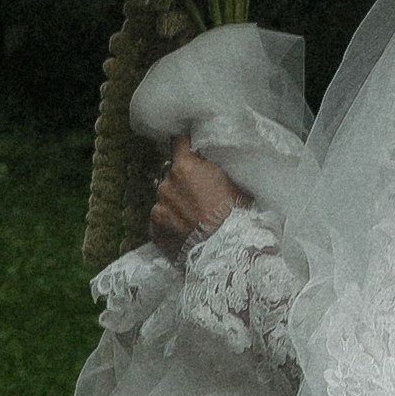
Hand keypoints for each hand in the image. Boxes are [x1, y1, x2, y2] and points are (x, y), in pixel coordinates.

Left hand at [150, 137, 248, 255]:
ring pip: (166, 199)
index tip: (192, 147)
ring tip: (197, 219)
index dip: (187, 144)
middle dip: (185, 180)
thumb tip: (211, 159)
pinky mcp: (155, 232)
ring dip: (177, 204)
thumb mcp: (236, 181)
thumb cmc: (239, 217)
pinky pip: (162, 222)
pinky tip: (189, 232)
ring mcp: (158, 209)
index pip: (179, 141)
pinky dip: (172, 225)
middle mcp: (166, 184)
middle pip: (172, 173)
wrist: (230, 254)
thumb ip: (216, 167)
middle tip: (203, 194)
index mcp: (185, 167)